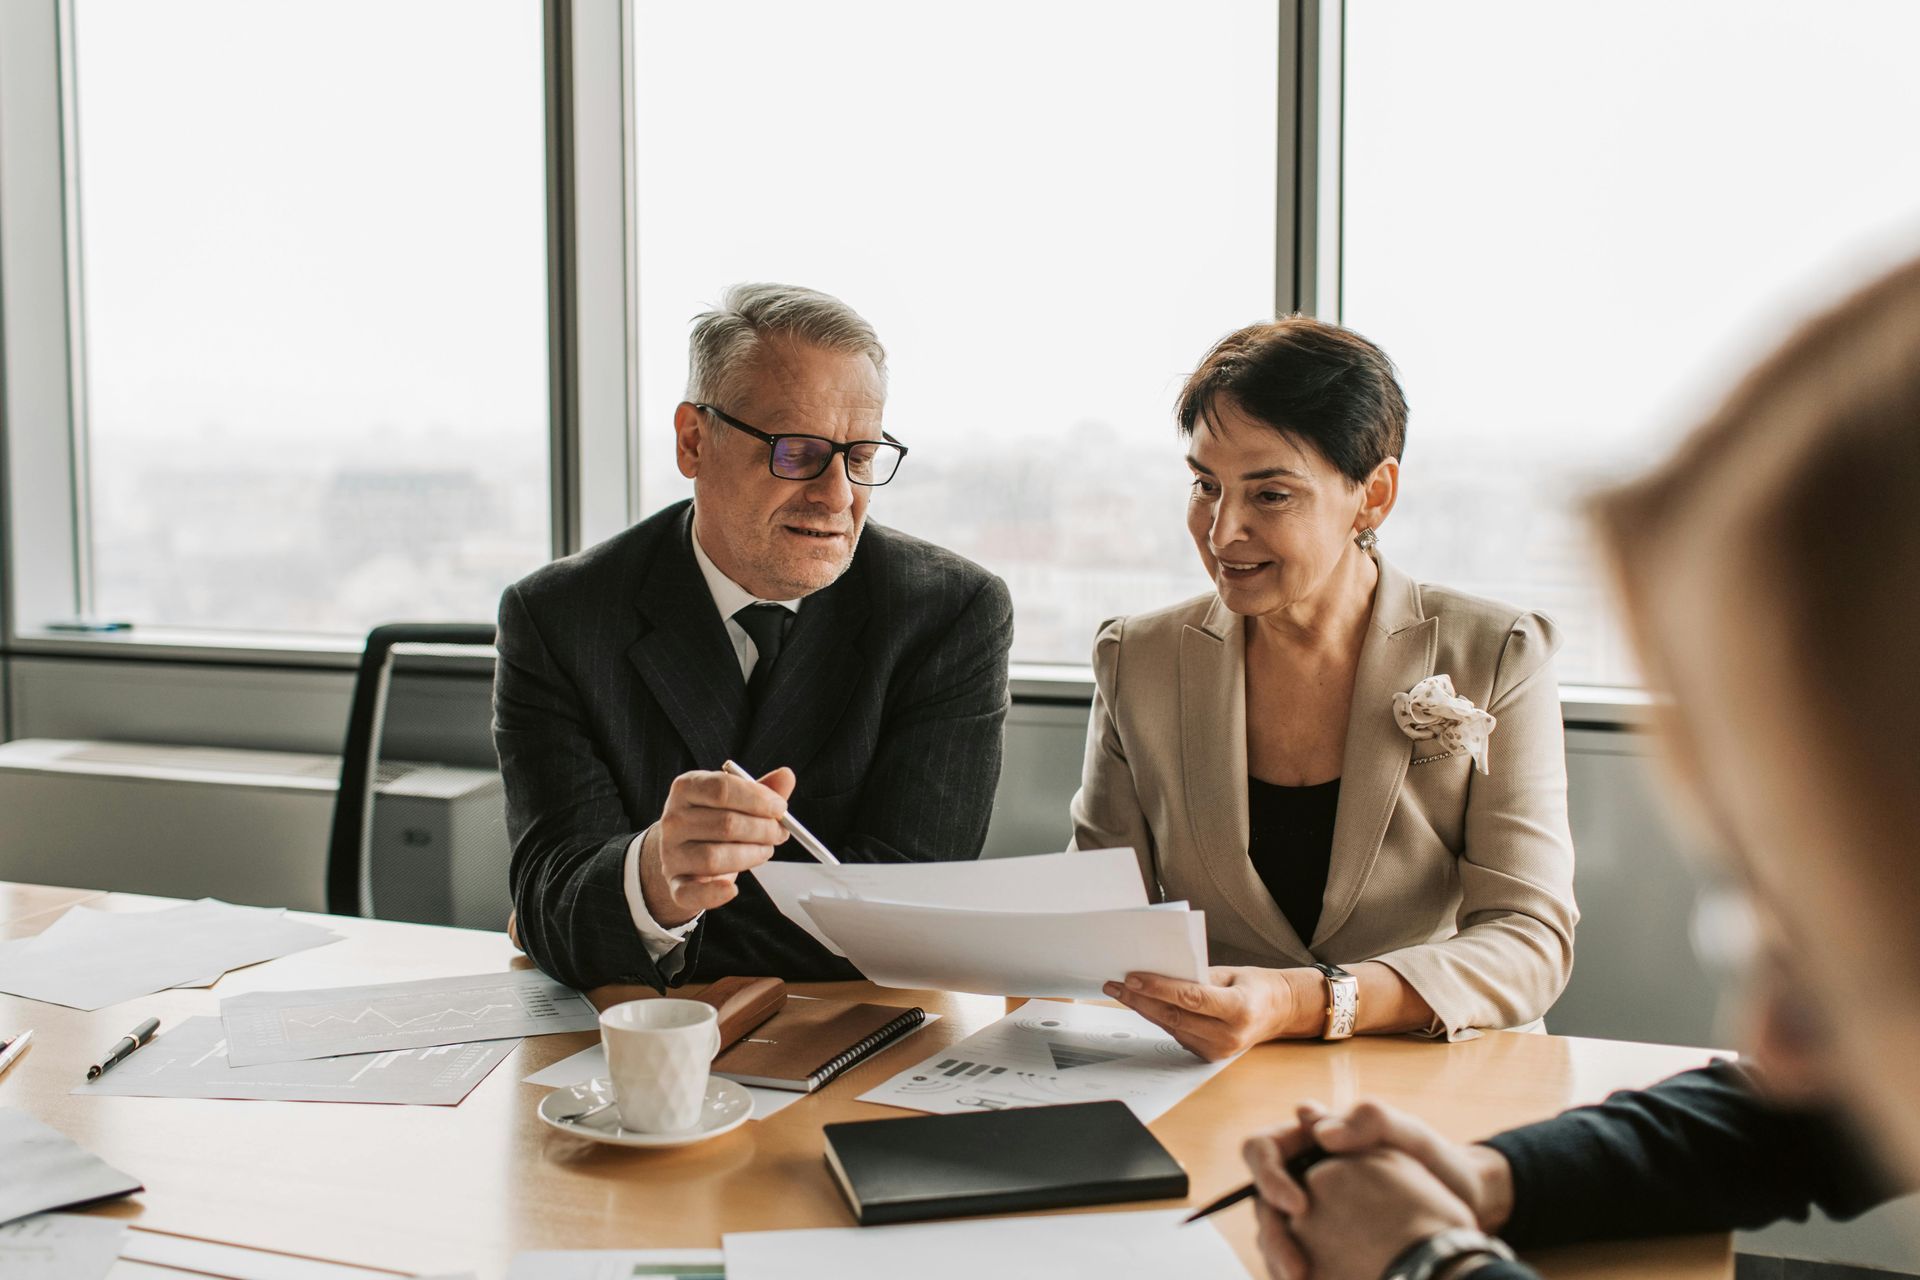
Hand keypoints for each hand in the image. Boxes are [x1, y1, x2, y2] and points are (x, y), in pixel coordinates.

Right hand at [639, 767, 794, 927]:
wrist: (683, 850)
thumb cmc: (712, 820)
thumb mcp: (734, 799)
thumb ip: (760, 789)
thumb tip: (786, 776)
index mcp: (686, 788)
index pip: (721, 789)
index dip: (757, 799)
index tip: (780, 808)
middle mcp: (673, 819)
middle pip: (724, 824)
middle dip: (762, 829)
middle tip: (780, 833)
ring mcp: (671, 853)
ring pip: (714, 858)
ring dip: (750, 855)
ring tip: (765, 851)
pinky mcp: (675, 883)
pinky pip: (691, 892)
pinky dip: (714, 894)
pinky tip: (732, 888)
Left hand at [1101, 966, 1314, 1059]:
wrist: (1277, 1012)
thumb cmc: (1254, 987)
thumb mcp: (1230, 973)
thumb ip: (1197, 975)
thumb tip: (1158, 971)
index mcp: (1239, 1010)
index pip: (1191, 998)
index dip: (1159, 988)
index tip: (1133, 977)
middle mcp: (1229, 1035)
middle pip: (1175, 1016)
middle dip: (1140, 1000)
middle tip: (1115, 985)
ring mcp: (1218, 1050)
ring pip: (1170, 1028)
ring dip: (1143, 1009)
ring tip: (1121, 992)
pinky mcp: (1208, 1056)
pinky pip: (1176, 1034)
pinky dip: (1158, 1018)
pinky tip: (1142, 1004)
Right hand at [1248, 1144, 1477, 1279]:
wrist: (1464, 1206)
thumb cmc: (1434, 1161)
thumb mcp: (1407, 1135)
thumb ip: (1369, 1119)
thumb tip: (1319, 1132)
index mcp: (1309, 1142)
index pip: (1262, 1149)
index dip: (1269, 1177)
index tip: (1299, 1206)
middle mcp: (1301, 1176)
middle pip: (1262, 1203)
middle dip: (1274, 1238)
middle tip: (1297, 1269)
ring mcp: (1310, 1215)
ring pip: (1274, 1238)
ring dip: (1282, 1264)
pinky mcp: (1322, 1246)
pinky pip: (1296, 1261)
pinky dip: (1299, 1277)